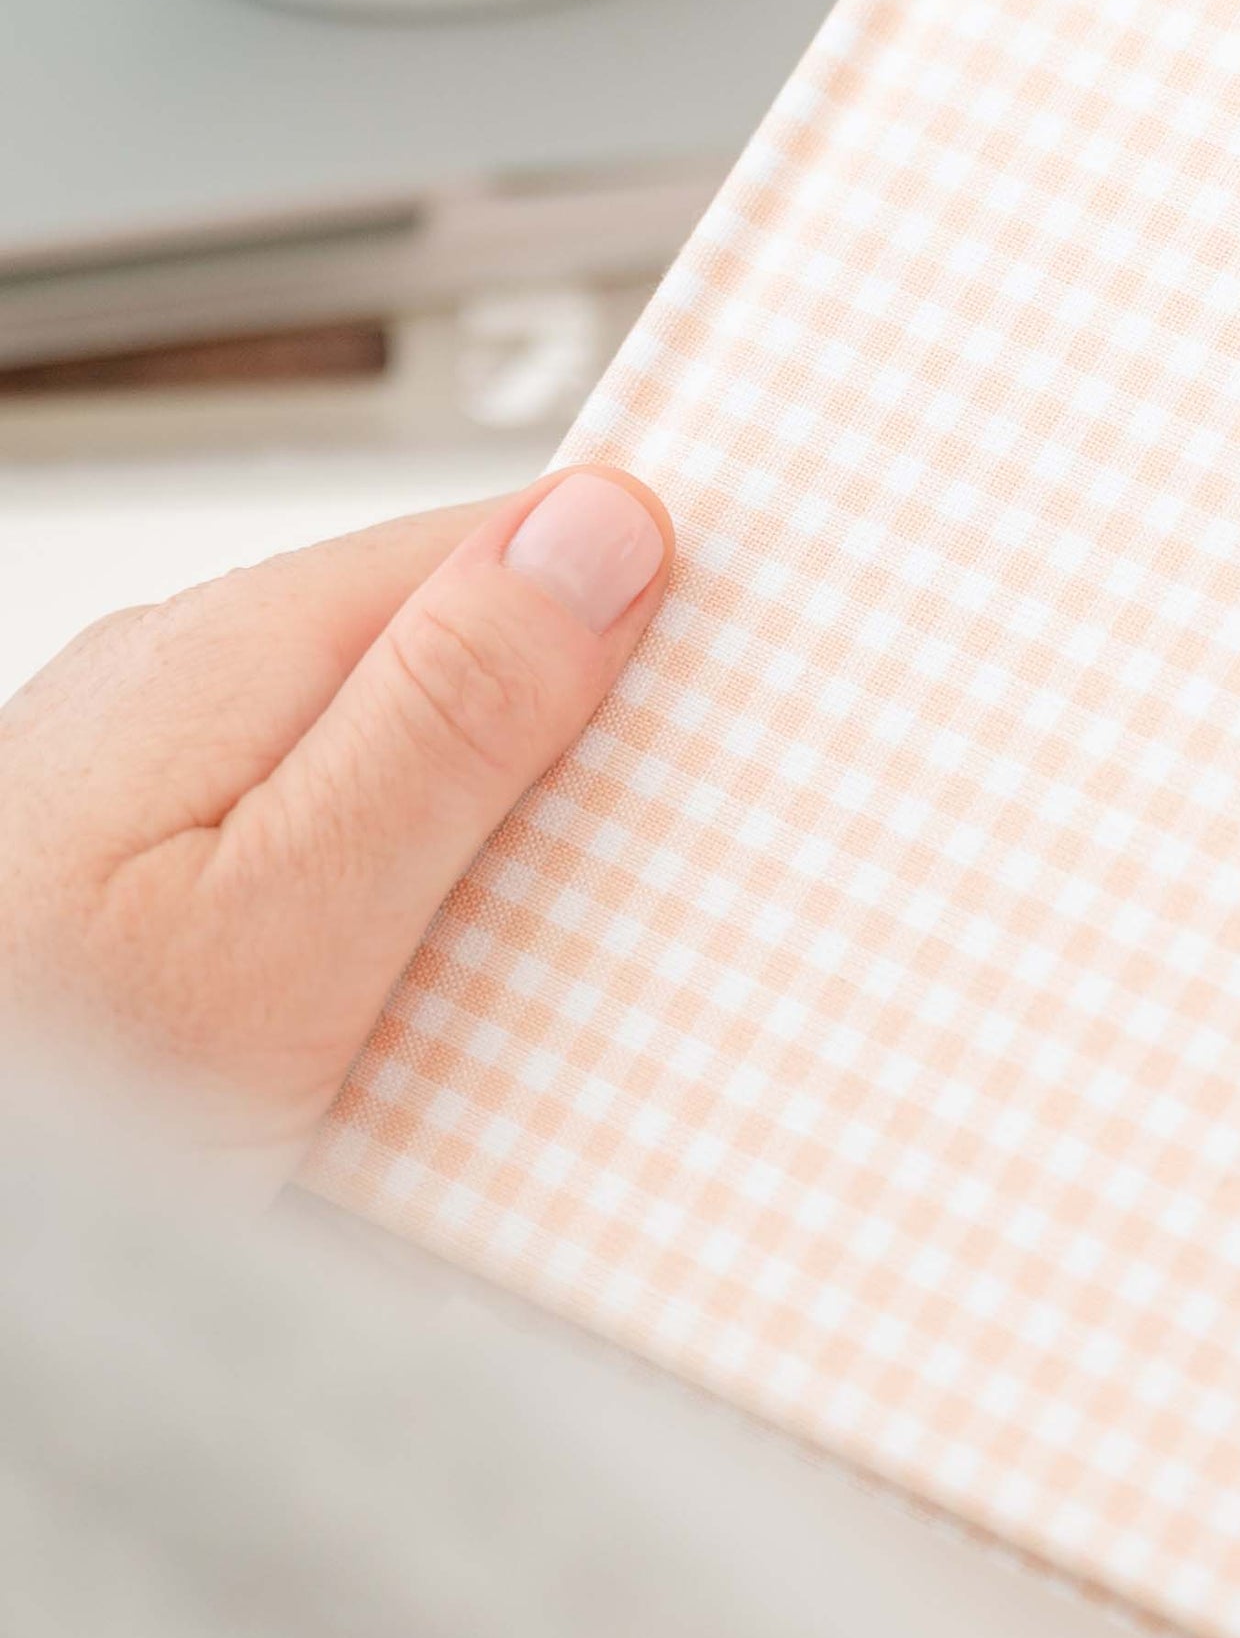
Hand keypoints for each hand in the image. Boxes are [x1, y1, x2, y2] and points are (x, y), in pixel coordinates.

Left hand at [0, 471, 671, 1175]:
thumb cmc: (52, 1104)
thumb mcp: (287, 929)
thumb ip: (445, 724)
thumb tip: (601, 533)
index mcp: (238, 660)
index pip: (514, 539)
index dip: (655, 594)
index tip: (771, 670)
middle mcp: (191, 693)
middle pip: (472, 649)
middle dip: (599, 733)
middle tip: (702, 846)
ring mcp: (165, 791)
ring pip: (416, 755)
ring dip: (519, 833)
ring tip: (600, 938)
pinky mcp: (162, 890)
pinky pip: (349, 847)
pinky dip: (432, 905)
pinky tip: (468, 992)